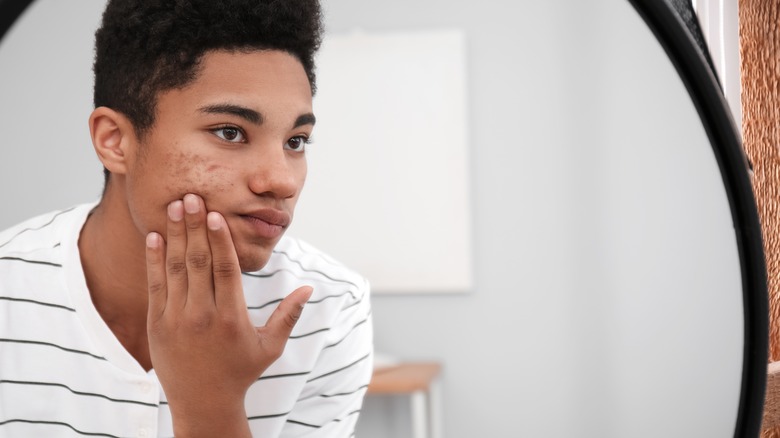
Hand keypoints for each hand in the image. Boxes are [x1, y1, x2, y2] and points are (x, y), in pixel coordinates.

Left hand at [145, 193, 311, 436]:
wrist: (203, 403)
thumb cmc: (241, 372)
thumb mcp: (271, 346)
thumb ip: (289, 315)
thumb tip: (309, 288)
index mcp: (232, 319)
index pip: (225, 271)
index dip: (220, 240)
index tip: (216, 214)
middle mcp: (202, 316)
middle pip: (198, 262)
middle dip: (195, 226)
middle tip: (191, 196)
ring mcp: (176, 320)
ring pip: (176, 269)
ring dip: (175, 235)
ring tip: (175, 206)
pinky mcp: (157, 325)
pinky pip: (155, 286)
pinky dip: (155, 259)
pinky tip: (155, 236)